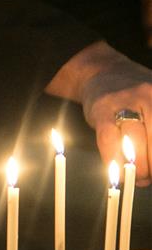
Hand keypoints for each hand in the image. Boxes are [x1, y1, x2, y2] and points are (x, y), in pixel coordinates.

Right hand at [79, 52, 151, 185]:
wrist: (103, 72)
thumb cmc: (137, 95)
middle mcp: (150, 97)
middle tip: (149, 177)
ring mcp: (125, 102)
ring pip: (136, 144)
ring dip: (138, 168)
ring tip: (137, 177)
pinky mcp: (102, 110)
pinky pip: (109, 142)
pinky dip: (113, 160)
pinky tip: (116, 170)